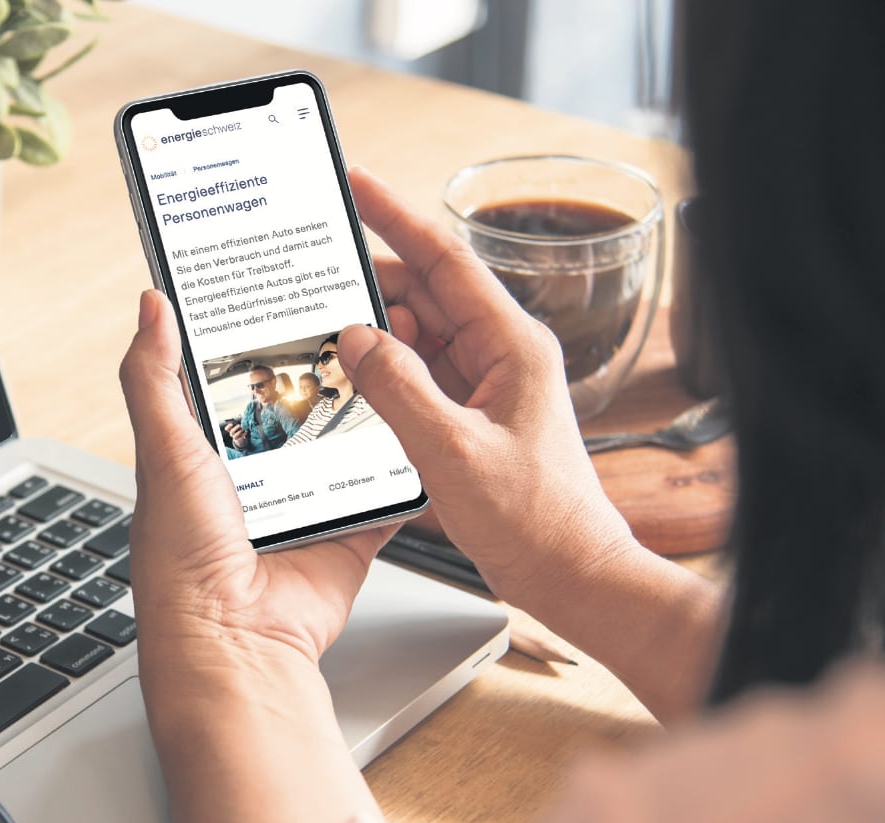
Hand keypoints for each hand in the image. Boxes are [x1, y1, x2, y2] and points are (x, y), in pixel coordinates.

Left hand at [120, 290, 395, 691]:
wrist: (234, 641)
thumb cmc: (183, 558)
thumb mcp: (163, 449)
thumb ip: (154, 377)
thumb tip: (151, 304)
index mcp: (205, 451)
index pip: (233, 379)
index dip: (256, 337)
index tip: (285, 290)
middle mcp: (257, 475)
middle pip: (299, 406)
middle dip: (326, 370)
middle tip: (358, 317)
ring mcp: (306, 504)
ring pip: (347, 443)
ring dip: (372, 412)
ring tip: (399, 359)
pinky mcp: (348, 534)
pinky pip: (387, 495)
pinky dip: (406, 470)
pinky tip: (423, 429)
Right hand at [224, 422, 249, 449]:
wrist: (240, 437)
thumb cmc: (238, 430)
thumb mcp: (237, 427)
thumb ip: (238, 424)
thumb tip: (242, 422)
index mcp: (230, 430)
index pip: (226, 429)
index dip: (228, 426)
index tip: (232, 424)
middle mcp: (231, 434)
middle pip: (231, 432)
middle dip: (236, 428)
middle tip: (239, 425)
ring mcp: (235, 437)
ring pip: (235, 436)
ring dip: (239, 432)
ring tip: (243, 429)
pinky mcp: (239, 439)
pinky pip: (241, 437)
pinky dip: (244, 434)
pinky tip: (246, 431)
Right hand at [336, 168, 636, 607]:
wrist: (571, 574)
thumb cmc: (536, 520)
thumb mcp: (453, 452)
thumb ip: (399, 390)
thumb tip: (355, 338)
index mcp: (512, 345)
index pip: (445, 260)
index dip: (396, 216)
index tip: (356, 185)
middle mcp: (502, 355)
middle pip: (426, 295)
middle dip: (370, 284)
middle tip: (314, 280)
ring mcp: (487, 386)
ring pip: (418, 338)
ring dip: (374, 336)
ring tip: (323, 337)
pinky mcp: (472, 418)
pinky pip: (420, 377)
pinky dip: (384, 375)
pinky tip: (351, 382)